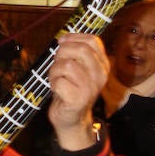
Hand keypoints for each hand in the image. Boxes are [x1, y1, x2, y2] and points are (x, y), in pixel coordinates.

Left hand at [47, 33, 109, 148]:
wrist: (72, 118)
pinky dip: (53, 83)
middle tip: (57, 62)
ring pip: (67, 65)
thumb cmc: (71, 89)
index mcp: (102, 65)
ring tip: (56, 77)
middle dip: (62, 52)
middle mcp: (100, 75)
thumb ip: (75, 53)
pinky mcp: (78, 99)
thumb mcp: (78, 68)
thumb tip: (63, 38)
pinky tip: (56, 89)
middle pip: (81, 50)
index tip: (61, 41)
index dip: (74, 37)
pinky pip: (59, 82)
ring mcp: (90, 88)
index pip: (93, 41)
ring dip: (55, 70)